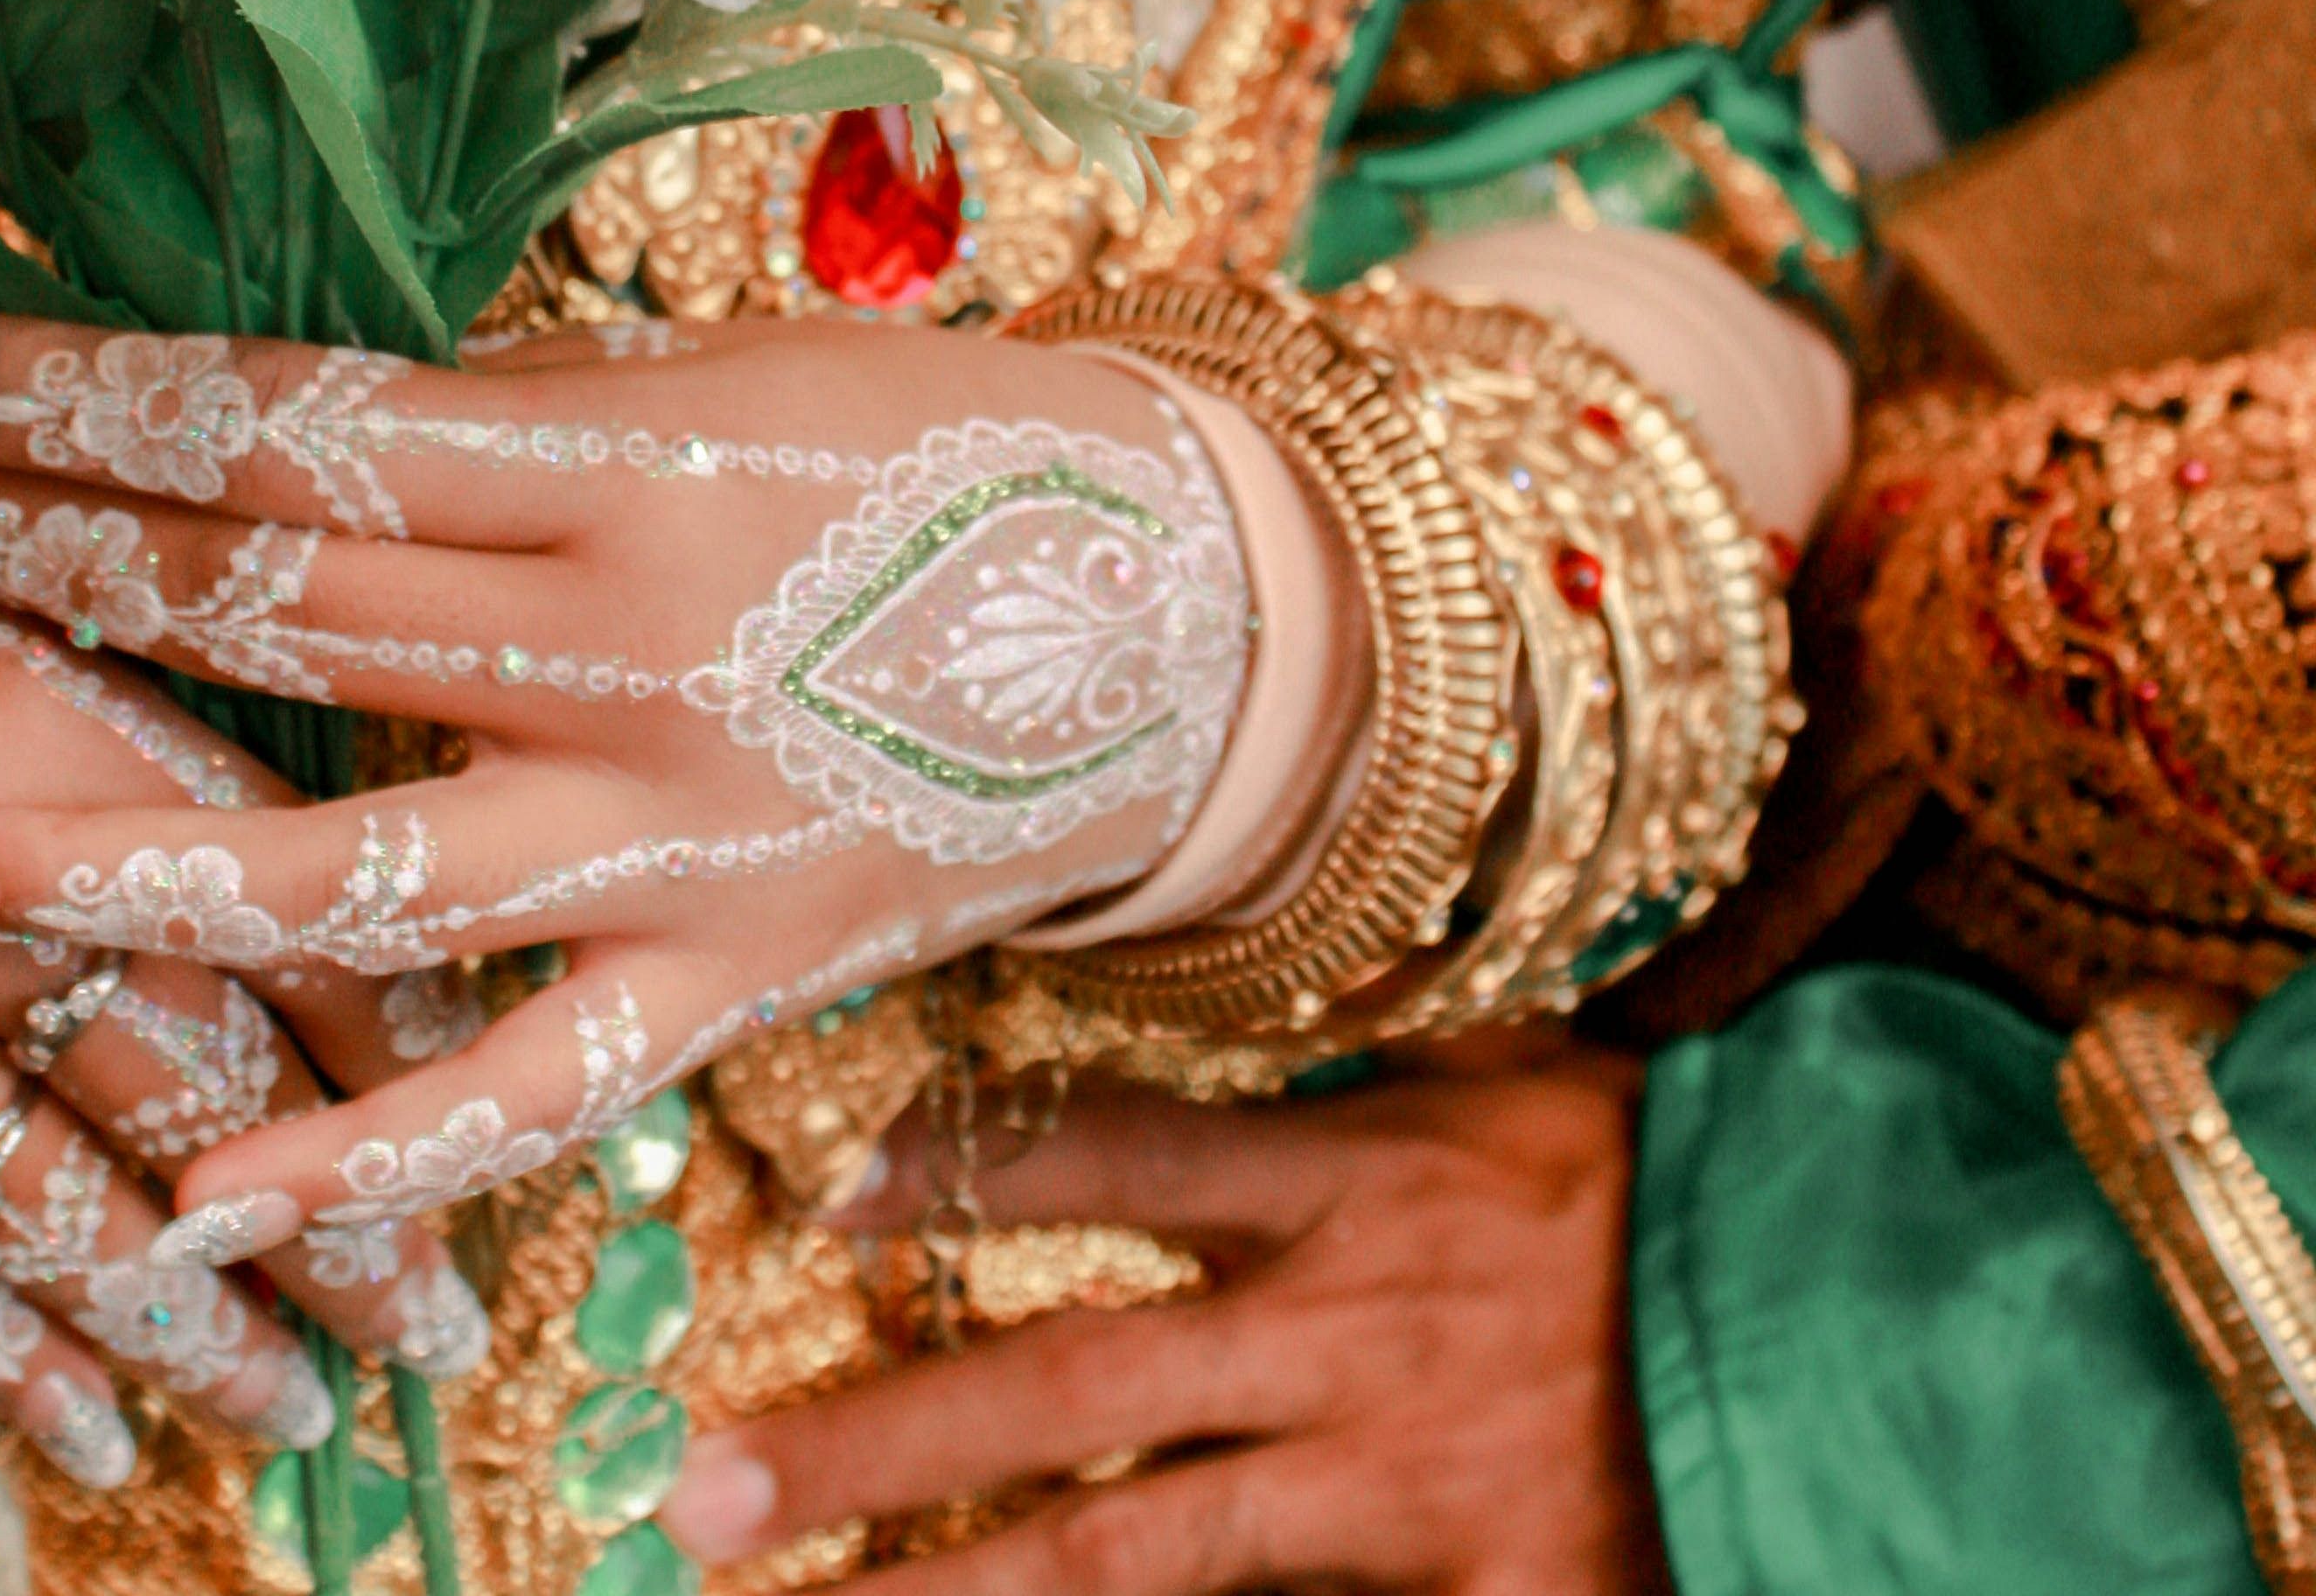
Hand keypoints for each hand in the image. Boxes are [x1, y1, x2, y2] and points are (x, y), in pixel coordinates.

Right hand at [0, 273, 478, 1489]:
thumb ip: (144, 731)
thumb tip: (310, 835)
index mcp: (86, 752)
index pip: (302, 932)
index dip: (406, 1050)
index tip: (495, 1125)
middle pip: (208, 1102)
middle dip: (335, 1230)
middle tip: (434, 1331)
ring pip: (62, 1212)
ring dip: (189, 1326)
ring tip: (291, 1409)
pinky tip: (81, 1433)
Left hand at [0, 310, 1263, 1268]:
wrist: (1192, 620)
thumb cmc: (949, 455)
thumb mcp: (733, 379)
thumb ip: (516, 420)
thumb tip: (295, 436)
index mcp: (626, 465)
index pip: (284, 426)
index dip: (68, 392)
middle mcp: (630, 647)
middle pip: (275, 608)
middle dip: (31, 549)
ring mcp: (675, 835)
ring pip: (352, 863)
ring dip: (110, 863)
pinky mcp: (734, 979)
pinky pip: (534, 1091)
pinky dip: (378, 1159)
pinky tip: (203, 1210)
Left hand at [657, 1047, 1664, 1595]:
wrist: (1882, 1324)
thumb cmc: (1677, 1186)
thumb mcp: (1518, 1087)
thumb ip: (1352, 1086)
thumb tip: (1192, 1047)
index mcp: (1359, 1179)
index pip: (1114, 1160)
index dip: (963, 1176)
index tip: (827, 1196)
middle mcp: (1351, 1327)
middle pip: (1071, 1384)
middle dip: (881, 1440)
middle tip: (706, 1486)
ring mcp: (1405, 1477)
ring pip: (1139, 1550)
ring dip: (959, 1589)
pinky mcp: (1485, 1589)